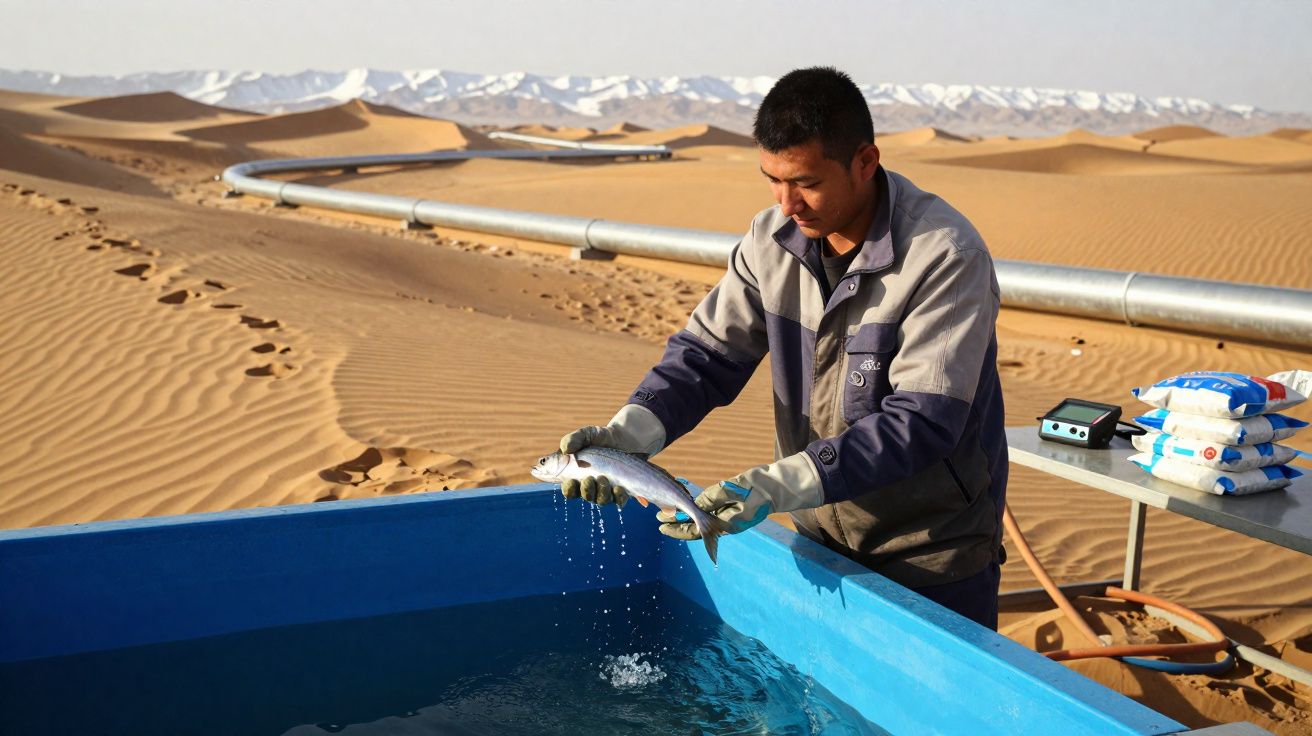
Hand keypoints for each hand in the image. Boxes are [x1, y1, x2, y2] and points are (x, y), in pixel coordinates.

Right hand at [557, 405, 666, 506]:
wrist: (623, 437)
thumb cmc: (600, 437)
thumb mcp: (585, 434)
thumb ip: (573, 439)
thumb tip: (565, 450)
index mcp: (578, 477)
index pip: (570, 490)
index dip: (569, 489)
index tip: (571, 481)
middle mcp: (592, 486)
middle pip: (586, 496)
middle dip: (587, 490)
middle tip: (589, 479)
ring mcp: (607, 489)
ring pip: (602, 500)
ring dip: (601, 493)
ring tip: (603, 479)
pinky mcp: (622, 490)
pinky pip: (619, 500)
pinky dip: (618, 496)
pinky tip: (618, 488)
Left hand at [656, 453, 823, 538]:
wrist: (778, 486)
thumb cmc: (757, 488)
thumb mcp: (730, 490)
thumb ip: (711, 499)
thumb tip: (693, 505)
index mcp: (727, 524)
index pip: (695, 531)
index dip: (676, 529)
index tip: (661, 525)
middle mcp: (726, 525)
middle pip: (695, 529)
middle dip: (677, 524)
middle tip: (658, 517)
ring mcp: (729, 518)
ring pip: (702, 522)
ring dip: (685, 518)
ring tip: (669, 510)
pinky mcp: (732, 509)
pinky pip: (710, 514)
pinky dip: (696, 511)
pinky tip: (687, 505)